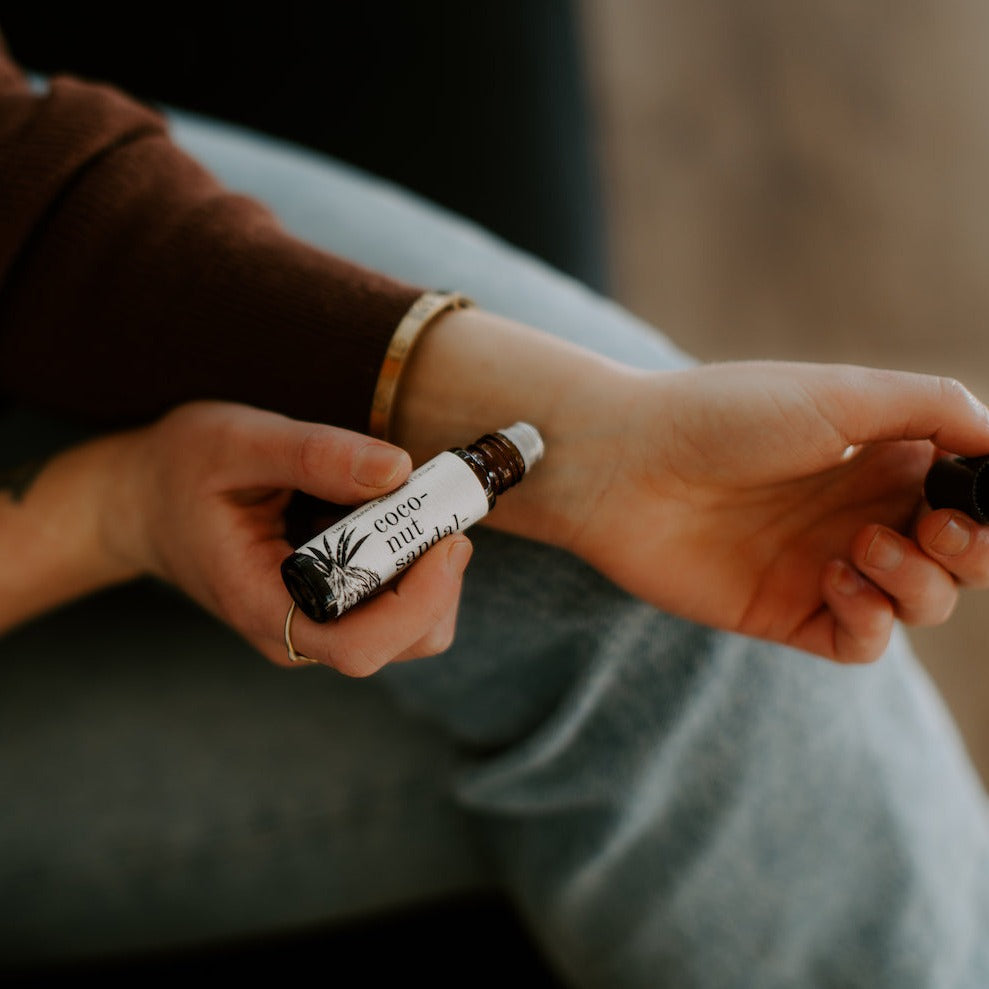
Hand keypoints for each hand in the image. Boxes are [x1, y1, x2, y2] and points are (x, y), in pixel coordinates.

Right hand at [107, 401, 472, 674]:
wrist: (147, 500)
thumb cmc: (182, 470)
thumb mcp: (237, 443)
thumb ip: (315, 455)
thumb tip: (399, 468)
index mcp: (265, 606)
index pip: (359, 645)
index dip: (418, 600)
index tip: (449, 536)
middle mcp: (299, 634)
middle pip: (405, 641)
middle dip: (440, 578)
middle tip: (442, 502)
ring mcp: (320, 625)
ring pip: (413, 626)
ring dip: (434, 567)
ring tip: (410, 501)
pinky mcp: (336, 608)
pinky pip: (400, 601)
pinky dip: (417, 560)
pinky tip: (393, 512)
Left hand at [561, 361, 988, 661]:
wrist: (625, 465)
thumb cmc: (724, 417)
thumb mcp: (842, 394)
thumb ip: (934, 408)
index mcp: (879, 457)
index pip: (967, 496)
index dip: (986, 507)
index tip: (978, 499)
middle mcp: (858, 513)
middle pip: (958, 558)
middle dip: (971, 551)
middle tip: (937, 527)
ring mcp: (823, 566)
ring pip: (920, 604)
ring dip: (918, 582)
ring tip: (862, 543)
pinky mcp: (784, 611)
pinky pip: (861, 642)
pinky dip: (871, 620)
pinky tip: (836, 577)